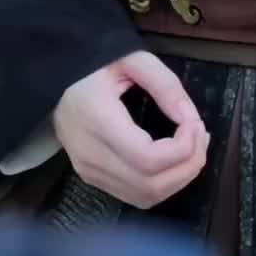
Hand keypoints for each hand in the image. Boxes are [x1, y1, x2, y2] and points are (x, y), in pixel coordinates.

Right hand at [54, 51, 208, 209]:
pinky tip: (173, 160)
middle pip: (150, 184)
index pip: (147, 159)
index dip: (182, 148)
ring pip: (145, 197)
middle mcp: (90, 156)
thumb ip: (165, 84)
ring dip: (179, 178)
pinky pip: (135, 196)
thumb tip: (190, 118)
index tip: (195, 123)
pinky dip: (162, 184)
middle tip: (201, 135)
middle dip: (188, 165)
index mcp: (97, 121)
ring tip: (192, 147)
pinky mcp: (92, 179)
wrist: (54, 79)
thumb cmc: (94, 65)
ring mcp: (89, 172)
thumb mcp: (131, 58)